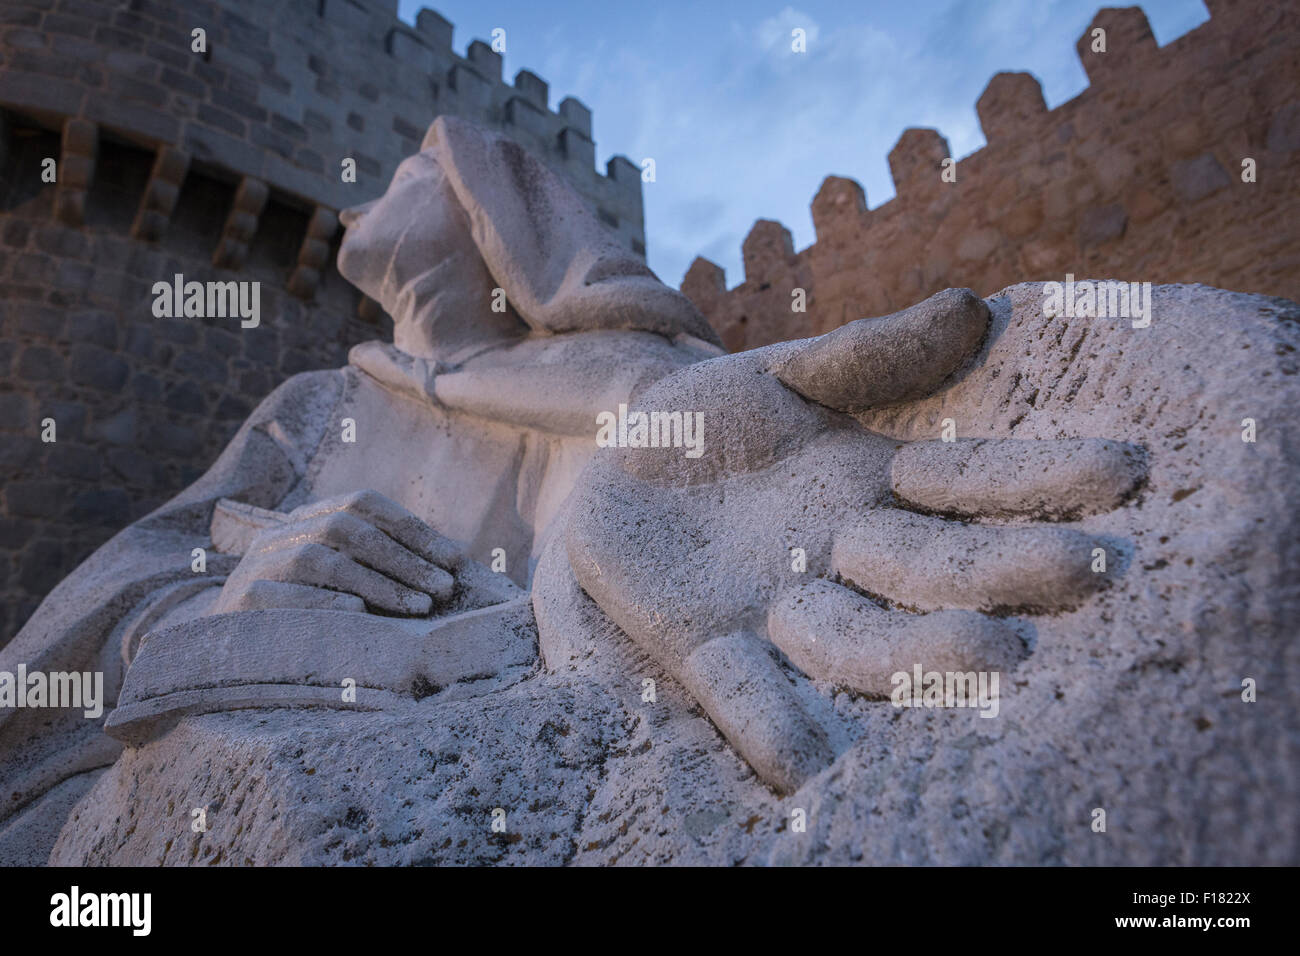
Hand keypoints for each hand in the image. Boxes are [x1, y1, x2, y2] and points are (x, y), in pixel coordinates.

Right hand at [211, 490, 463, 615]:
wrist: (223, 648)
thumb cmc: (305, 615)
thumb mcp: (342, 581)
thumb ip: (385, 564)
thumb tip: (455, 559)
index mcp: (307, 519)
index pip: (363, 503)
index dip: (412, 528)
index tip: (455, 558)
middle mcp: (279, 535)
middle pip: (345, 529)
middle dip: (403, 559)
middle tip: (444, 589)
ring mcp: (254, 567)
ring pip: (318, 561)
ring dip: (376, 584)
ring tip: (419, 607)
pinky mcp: (238, 604)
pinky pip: (282, 598)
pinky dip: (324, 604)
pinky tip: (361, 616)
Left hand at [564, 289, 1144, 793]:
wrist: (614, 461)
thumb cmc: (713, 416)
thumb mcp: (781, 374)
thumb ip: (866, 356)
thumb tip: (969, 309)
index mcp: (877, 490)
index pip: (972, 486)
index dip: (1041, 478)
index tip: (1121, 469)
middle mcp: (848, 562)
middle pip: (934, 573)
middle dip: (1006, 570)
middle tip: (1087, 569)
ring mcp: (779, 613)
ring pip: (857, 641)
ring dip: (916, 652)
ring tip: (985, 652)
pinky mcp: (705, 649)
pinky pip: (743, 692)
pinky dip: (769, 723)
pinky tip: (800, 765)